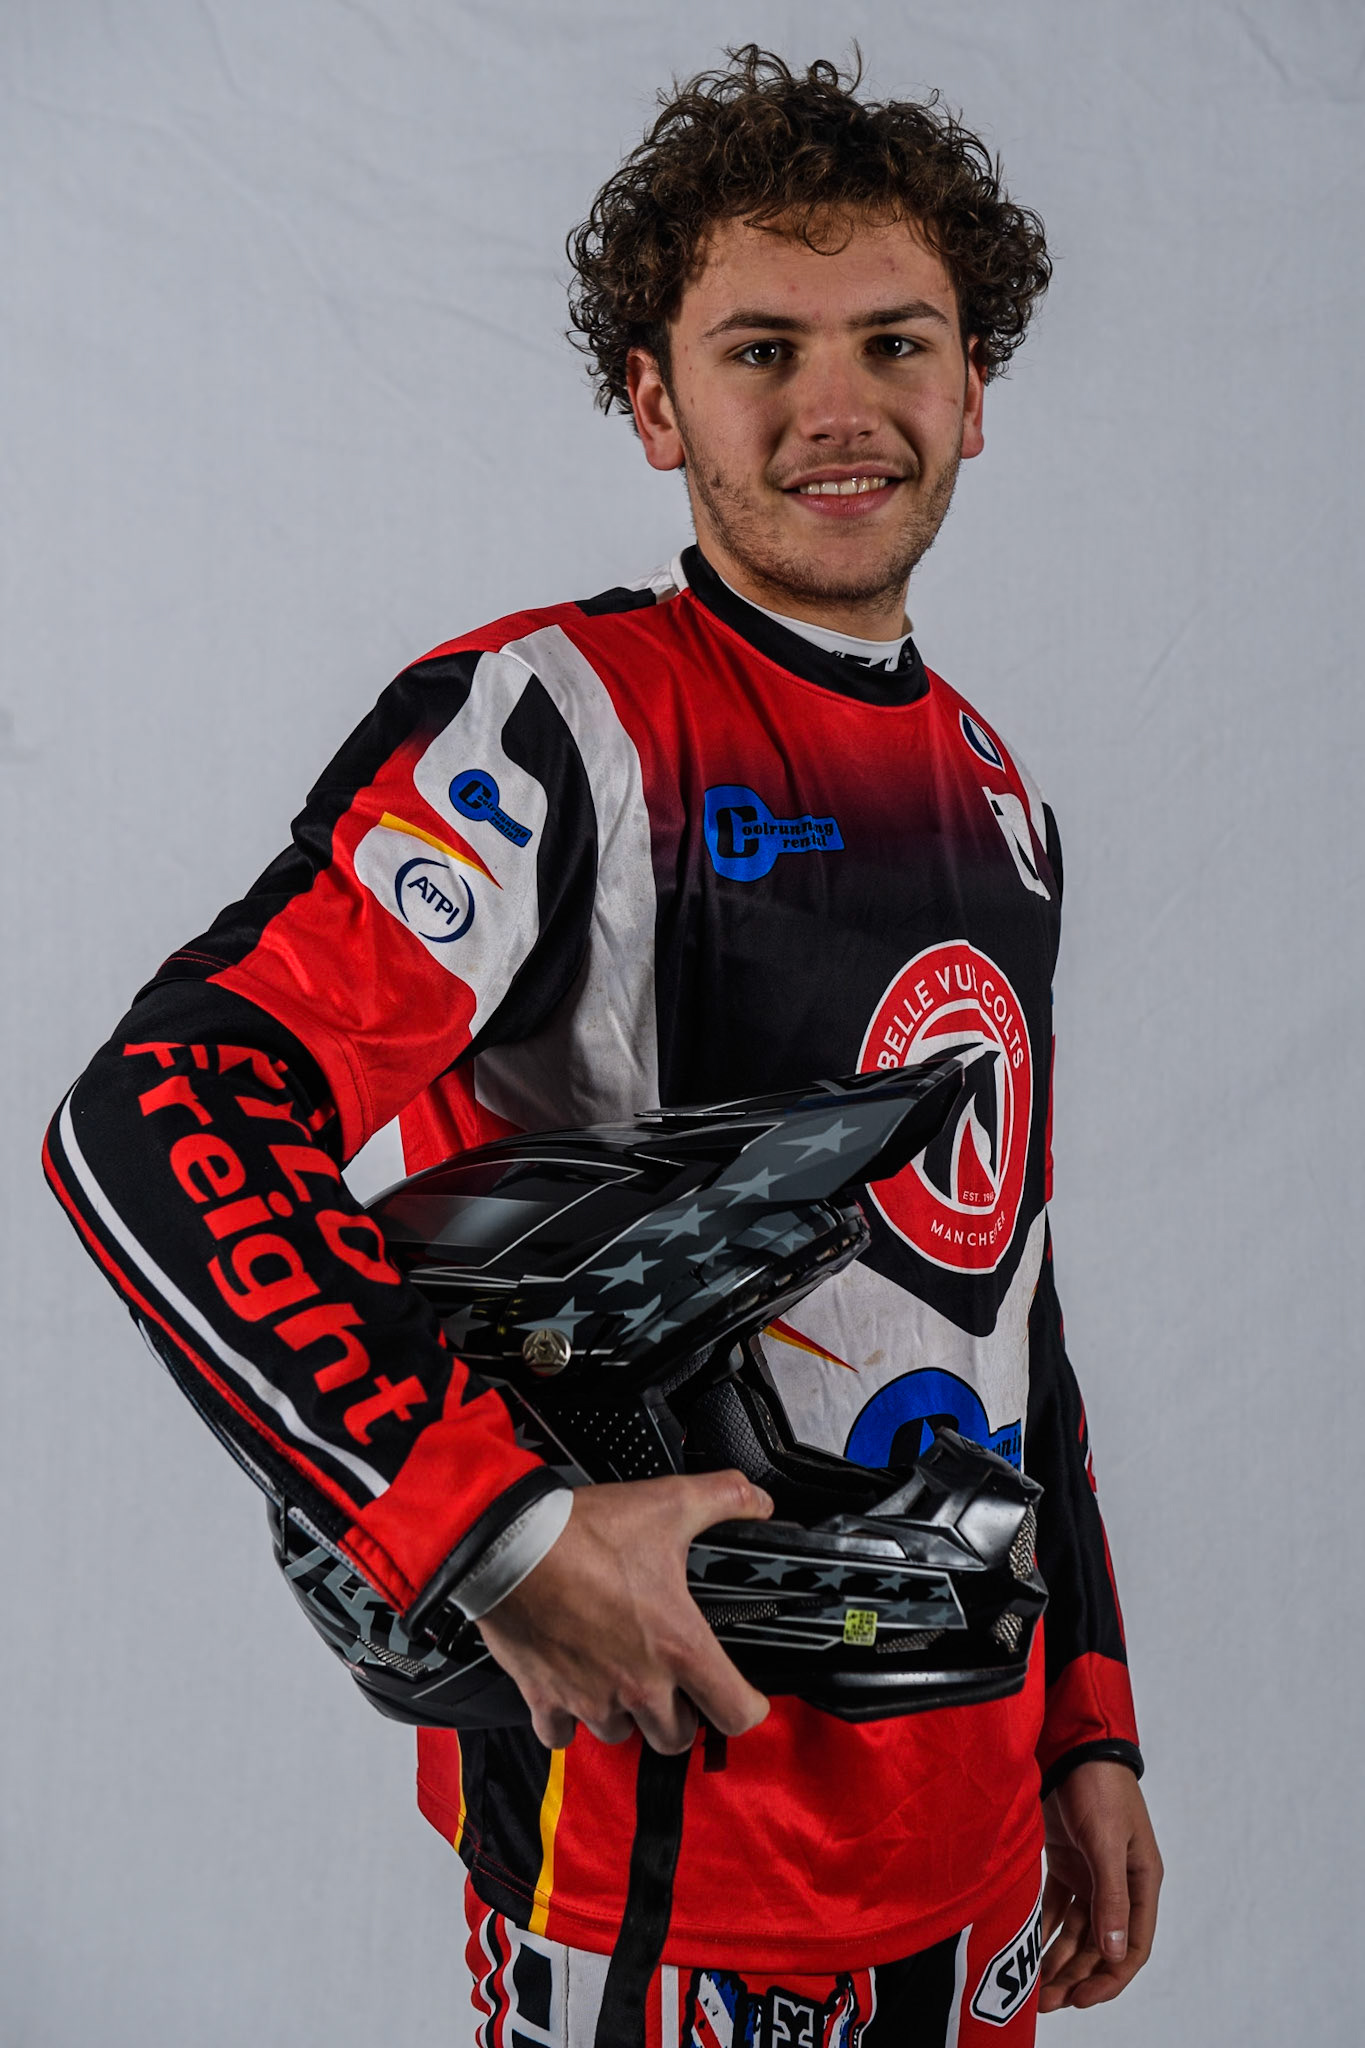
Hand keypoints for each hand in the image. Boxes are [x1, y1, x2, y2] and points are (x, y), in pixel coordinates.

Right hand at [475, 1471, 773, 1753]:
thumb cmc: (583, 1533)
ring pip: (622, 1736)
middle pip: (677, 1738)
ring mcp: (590, 1698)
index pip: (736, 1714)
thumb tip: (758, 1501)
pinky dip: (569, 1719)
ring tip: (624, 1678)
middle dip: (682, 1714)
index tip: (744, 1697)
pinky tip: (575, 1688)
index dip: (749, 1708)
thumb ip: (725, 1499)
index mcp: (677, 1646)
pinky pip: (562, 1735)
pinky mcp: (546, 1698)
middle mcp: (638, 1684)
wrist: (508, 1546)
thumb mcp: (669, 1504)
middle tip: (676, 1683)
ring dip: (627, 1716)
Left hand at [1039, 1761, 1161, 2010]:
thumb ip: (1110, 1897)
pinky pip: (1057, 1908)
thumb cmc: (1098, 1786)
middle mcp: (1120, 1883)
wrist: (1071, 1743)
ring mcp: (1092, 1874)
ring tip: (1035, 1988)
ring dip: (1059, 1958)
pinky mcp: (1067, 1861)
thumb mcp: (1106, 1842)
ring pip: (1077, 1931)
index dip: (1109, 1978)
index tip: (1081, 1999)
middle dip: (1077, 1975)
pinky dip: (1046, 1929)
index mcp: (1142, 1881)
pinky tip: (1028, 1949)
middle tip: (1047, 2001)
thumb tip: (1115, 1952)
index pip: (1133, 1946)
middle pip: (1101, 1945)